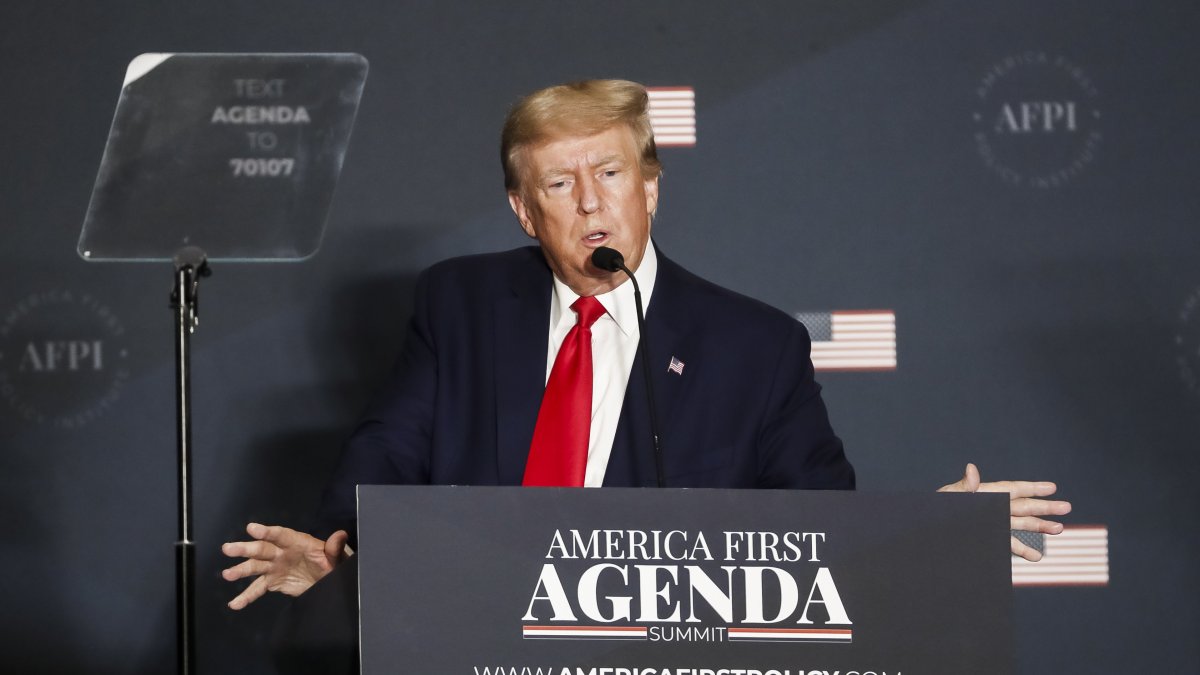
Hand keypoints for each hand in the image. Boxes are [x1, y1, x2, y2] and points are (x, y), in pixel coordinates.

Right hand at [221, 523, 349, 609]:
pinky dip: (246, 596)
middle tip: (228, 548)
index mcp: (298, 542)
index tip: (251, 529)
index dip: (266, 532)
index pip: (280, 535)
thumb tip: (340, 535)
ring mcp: (276, 567)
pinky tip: (234, 604)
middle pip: (262, 549)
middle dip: (245, 548)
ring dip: (240, 570)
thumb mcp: (339, 557)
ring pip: (255, 567)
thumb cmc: (335, 564)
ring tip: (227, 575)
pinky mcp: (274, 582)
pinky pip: (258, 588)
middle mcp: (283, 552)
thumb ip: (336, 548)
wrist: (331, 580)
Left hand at [938, 463, 1071, 561]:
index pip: (1012, 489)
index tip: (1052, 486)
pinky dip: (1023, 550)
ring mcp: (991, 524)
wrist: (928, 532)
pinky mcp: (989, 538)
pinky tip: (1036, 555)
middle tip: (1067, 507)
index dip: (1032, 488)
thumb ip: (964, 486)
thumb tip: (972, 467)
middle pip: (1023, 507)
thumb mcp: (950, 497)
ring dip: (1039, 527)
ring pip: (1020, 525)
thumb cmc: (936, 509)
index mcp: (984, 494)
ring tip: (1059, 529)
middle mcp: (991, 508)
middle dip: (1045, 507)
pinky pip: (1009, 544)